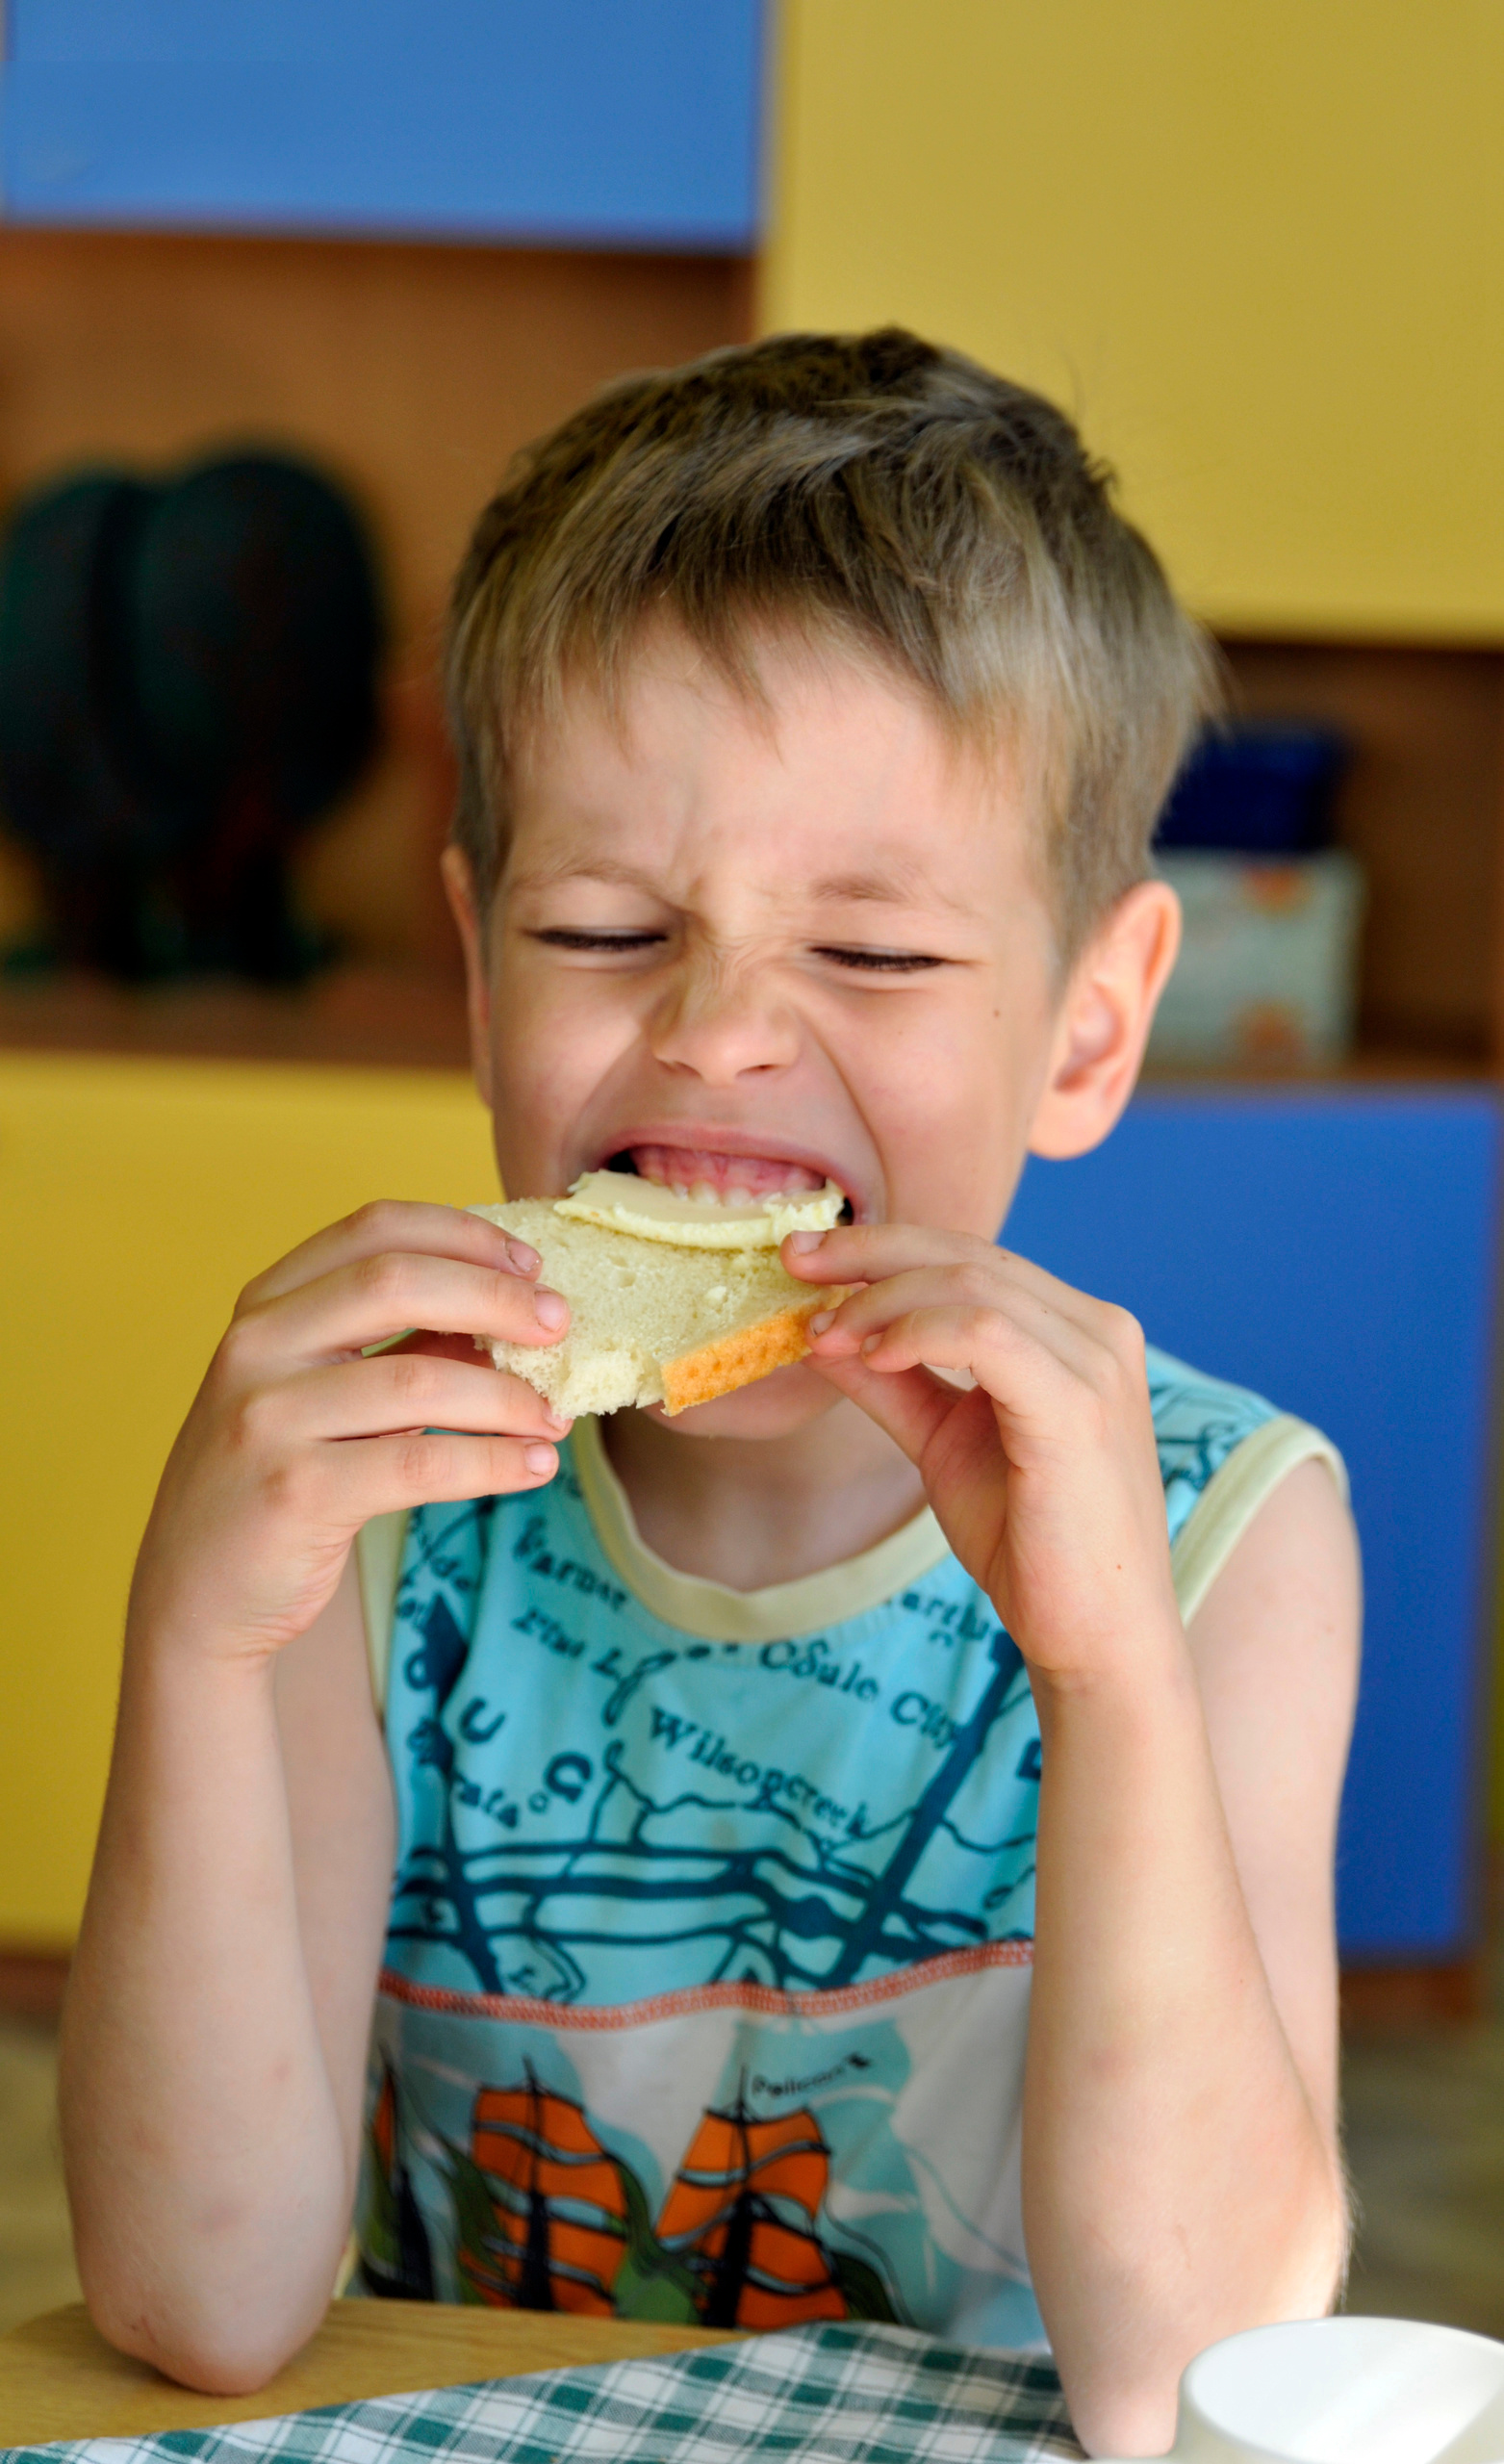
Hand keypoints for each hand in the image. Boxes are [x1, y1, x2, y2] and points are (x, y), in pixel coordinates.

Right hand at [130, 1202, 571, 1667]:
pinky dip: (491, 1461)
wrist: (196, 1594)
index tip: (531, 1263)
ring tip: (556, 1418)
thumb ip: (401, 1346)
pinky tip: (532, 1467)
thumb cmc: (279, 1479)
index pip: (373, 1228)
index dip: (463, 1234)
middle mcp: (256, 1346)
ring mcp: (267, 1418)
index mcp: (266, 1305)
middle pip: (397, 1281)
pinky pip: (420, 1460)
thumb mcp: (324, 1394)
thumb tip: (513, 1314)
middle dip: (496, 1297)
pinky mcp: (294, 1492)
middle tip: (561, 1324)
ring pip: (420, 1378)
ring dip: (508, 1396)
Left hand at [786, 1225, 1181, 1685]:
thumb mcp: (942, 1442)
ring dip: (880, 1300)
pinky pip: (986, 1333)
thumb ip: (892, 1382)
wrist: (1094, 1635)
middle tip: (794, 1266)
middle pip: (967, 1254)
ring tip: (825, 1336)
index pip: (972, 1257)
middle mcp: (1098, 1331)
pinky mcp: (1078, 1406)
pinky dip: (918, 1331)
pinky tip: (873, 1355)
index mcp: (1076, 1331)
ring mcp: (1096, 1364)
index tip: (805, 1260)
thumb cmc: (1031, 1543)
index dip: (883, 1247)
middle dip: (868, 1252)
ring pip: (971, 1283)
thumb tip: (821, 1330)